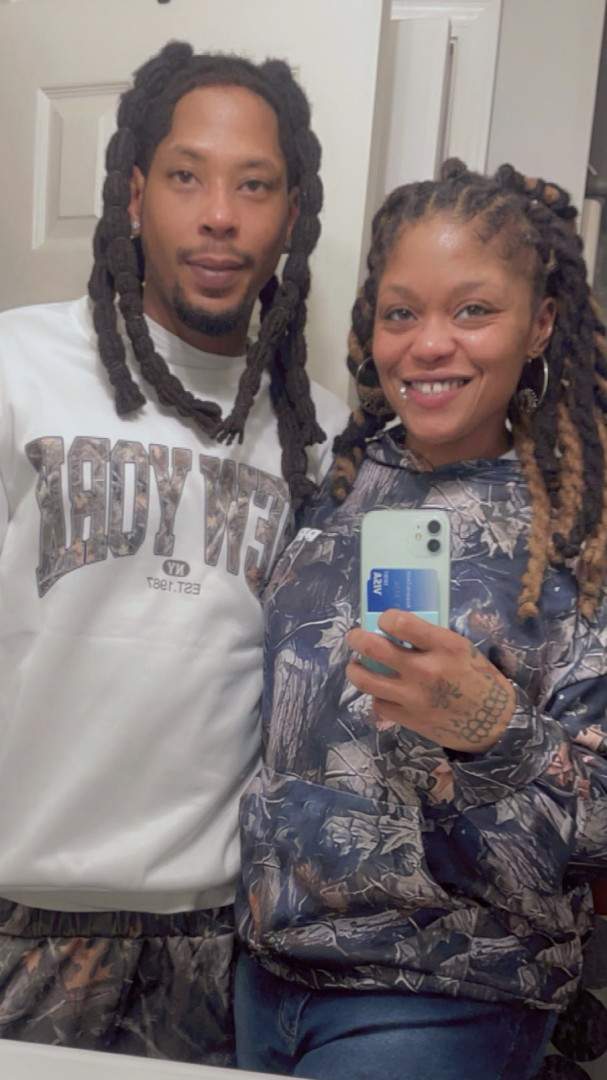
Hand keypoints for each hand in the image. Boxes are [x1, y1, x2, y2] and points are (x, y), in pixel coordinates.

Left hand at [346, 609, 514, 752]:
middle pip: (373, 648)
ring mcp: (414, 697)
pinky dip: (376, 695)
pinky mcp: (408, 719)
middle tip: (355, 637)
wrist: (494, 724)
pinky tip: (381, 690)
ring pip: (365, 679)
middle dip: (357, 638)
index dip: (385, 618)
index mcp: (444, 646)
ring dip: (355, 669)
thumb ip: (431, 639)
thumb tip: (397, 629)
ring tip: (356, 664)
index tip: (384, 621)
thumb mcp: (462, 649)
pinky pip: (378, 703)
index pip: (401, 622)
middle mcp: (425, 670)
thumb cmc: (480, 680)